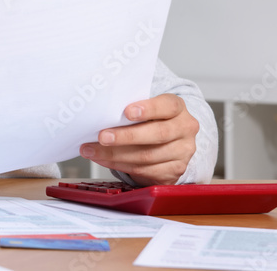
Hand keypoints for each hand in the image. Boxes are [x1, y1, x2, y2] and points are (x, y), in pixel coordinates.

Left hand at [79, 94, 198, 185]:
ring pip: (147, 156)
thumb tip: (100, 113)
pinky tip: (104, 160)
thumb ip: (131, 108)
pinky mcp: (174, 171)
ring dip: (115, 155)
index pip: (167, 106)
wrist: (168, 141)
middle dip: (125, 137)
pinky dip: (120, 166)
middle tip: (102, 137)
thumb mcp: (146, 108)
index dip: (148, 108)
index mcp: (177, 108)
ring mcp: (182, 153)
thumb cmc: (150, 119)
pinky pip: (144, 171)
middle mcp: (184, 130)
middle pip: (157, 134)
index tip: (127, 111)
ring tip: (92, 150)